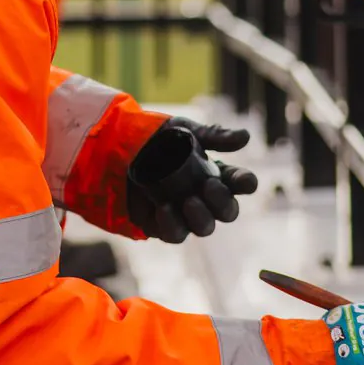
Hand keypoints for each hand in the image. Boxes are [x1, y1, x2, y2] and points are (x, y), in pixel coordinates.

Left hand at [126, 118, 257, 242]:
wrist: (117, 146)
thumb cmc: (156, 137)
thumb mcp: (184, 131)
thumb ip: (214, 135)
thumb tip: (246, 137)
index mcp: (216, 174)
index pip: (240, 183)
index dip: (245, 183)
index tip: (245, 181)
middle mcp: (204, 198)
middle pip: (226, 212)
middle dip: (222, 202)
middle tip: (209, 186)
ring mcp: (183, 213)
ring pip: (203, 227)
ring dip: (201, 218)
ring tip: (190, 201)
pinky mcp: (160, 225)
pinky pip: (173, 234)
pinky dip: (172, 224)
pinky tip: (165, 208)